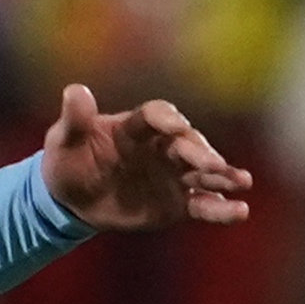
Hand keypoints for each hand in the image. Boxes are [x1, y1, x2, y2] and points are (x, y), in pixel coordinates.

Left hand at [37, 83, 254, 233]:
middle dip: (200, 153)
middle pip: (186, 145)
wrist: (73, 199)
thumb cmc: (68, 161)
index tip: (175, 124)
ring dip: (223, 176)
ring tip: (242, 182)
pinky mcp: (178, 202)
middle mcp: (160, 147)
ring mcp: (172, 175)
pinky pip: (203, 204)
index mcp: (135, 128)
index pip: (156, 117)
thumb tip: (76, 91)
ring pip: (203, 173)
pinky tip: (240, 212)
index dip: (166, 119)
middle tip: (212, 164)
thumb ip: (75, 119)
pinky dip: (222, 209)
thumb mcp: (63, 140)